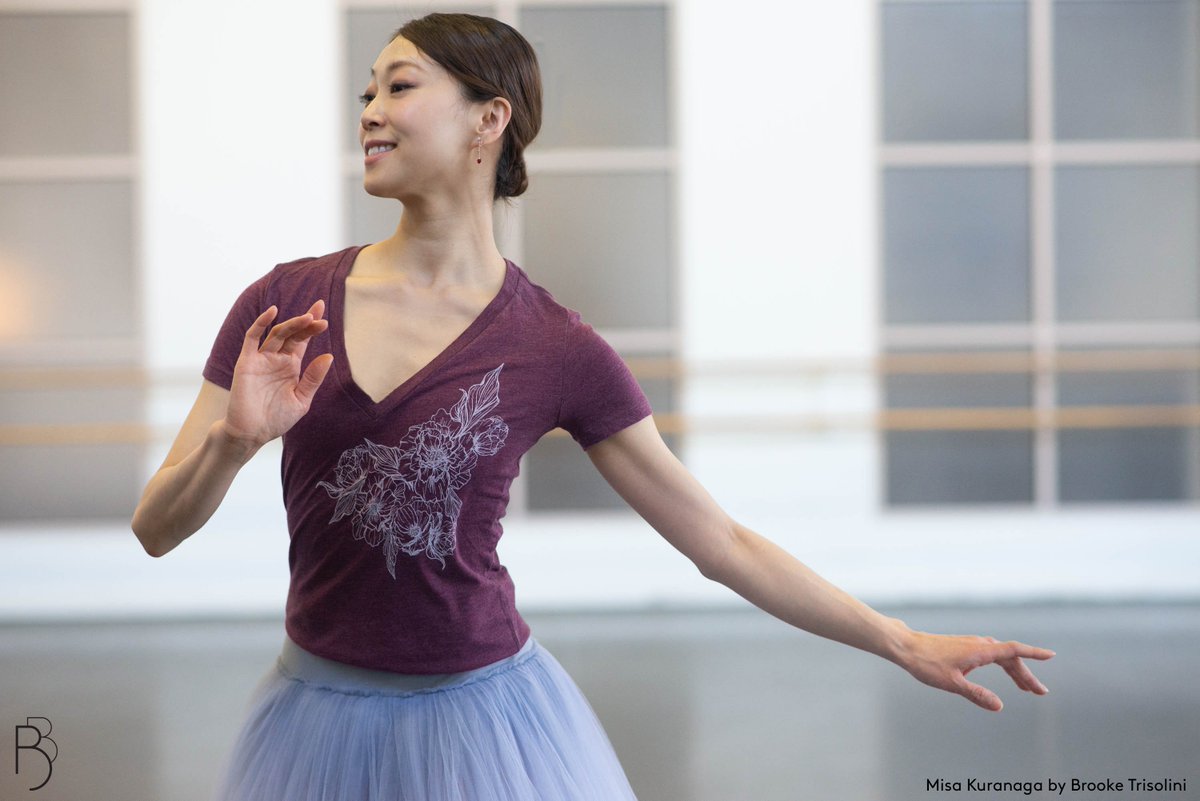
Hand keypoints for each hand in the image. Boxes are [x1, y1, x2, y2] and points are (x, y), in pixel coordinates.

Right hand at [223, 300, 333, 447]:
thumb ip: (313, 379)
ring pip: (277, 334)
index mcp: (290, 366)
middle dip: (306, 323)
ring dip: (292, 324)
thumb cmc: (276, 419)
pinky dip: (261, 323)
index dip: (312, 328)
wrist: (252, 433)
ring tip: (308, 317)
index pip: (303, 341)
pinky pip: (252, 338)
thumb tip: (329, 356)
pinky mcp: (247, 362)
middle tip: (320, 316)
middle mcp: (276, 359)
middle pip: (293, 334)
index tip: (325, 317)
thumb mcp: (301, 399)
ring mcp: (261, 359)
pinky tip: (272, 312)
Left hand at [897, 625, 1055, 711]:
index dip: (1033, 653)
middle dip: (1026, 675)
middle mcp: (979, 644)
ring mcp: (972, 644)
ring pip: (1001, 656)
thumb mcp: (952, 684)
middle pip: (1010, 658)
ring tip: (1027, 688)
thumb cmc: (927, 664)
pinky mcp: (965, 647)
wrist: (906, 647)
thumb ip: (977, 695)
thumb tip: (1000, 706)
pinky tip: (1006, 673)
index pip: (1013, 650)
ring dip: (1015, 671)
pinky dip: (1003, 665)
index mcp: (980, 650)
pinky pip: (992, 654)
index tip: (1051, 655)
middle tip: (1040, 693)